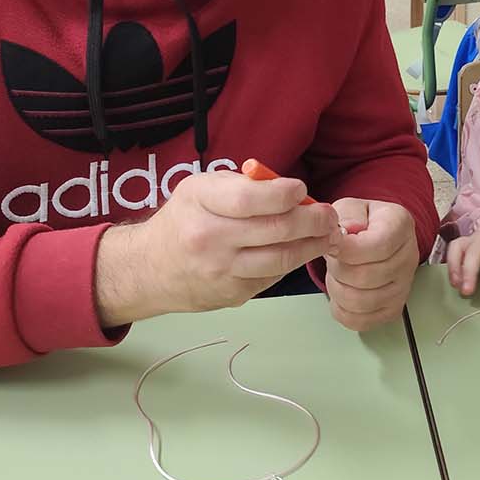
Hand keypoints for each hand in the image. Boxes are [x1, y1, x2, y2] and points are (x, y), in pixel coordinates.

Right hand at [94, 170, 340, 326]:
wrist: (150, 269)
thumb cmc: (184, 219)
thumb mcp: (201, 188)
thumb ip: (242, 184)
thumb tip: (291, 190)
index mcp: (200, 203)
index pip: (251, 198)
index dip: (285, 194)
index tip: (302, 190)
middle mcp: (209, 239)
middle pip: (275, 230)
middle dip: (313, 221)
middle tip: (329, 215)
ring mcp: (221, 271)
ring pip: (281, 259)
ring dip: (312, 245)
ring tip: (327, 234)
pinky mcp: (232, 295)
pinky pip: (273, 276)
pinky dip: (292, 262)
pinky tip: (301, 250)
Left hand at [325, 199, 419, 331]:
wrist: (373, 235)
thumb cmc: (360, 222)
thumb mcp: (349, 207)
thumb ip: (345, 215)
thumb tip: (343, 234)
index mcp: (400, 225)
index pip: (378, 246)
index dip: (348, 250)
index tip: (331, 244)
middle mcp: (409, 257)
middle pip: (366, 277)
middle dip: (338, 269)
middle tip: (333, 258)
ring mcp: (404, 286)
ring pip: (361, 302)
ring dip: (337, 290)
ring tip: (337, 274)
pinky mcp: (393, 308)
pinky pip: (361, 321)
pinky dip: (342, 310)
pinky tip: (341, 292)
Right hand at [447, 226, 479, 306]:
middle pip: (474, 253)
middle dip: (469, 273)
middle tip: (467, 292)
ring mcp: (472, 238)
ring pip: (457, 249)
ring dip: (455, 269)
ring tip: (458, 287)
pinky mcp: (463, 242)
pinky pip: (452, 250)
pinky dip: (451, 265)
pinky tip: (455, 281)